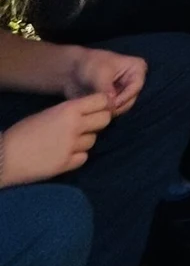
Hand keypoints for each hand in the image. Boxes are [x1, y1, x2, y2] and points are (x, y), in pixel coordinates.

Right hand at [0, 93, 114, 183]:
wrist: (4, 156)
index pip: (101, 100)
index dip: (103, 104)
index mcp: (68, 109)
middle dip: (99, 122)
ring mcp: (71, 146)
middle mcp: (74, 126)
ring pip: (93, 140)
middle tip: (88, 125)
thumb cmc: (22, 132)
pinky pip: (83, 157)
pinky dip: (77, 156)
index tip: (99, 107)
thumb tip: (90, 113)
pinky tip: (64, 154)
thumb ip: (70, 112)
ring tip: (67, 141)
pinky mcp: (66, 164)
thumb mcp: (48, 113)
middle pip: (105, 120)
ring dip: (84, 140)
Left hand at [65, 47, 147, 112]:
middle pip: (130, 100)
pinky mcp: (114, 101)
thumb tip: (111, 106)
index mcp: (137, 68)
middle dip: (116, 106)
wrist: (71, 69)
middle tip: (101, 110)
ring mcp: (124, 92)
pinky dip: (105, 113)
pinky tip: (94, 111)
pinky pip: (114, 111)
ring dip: (110, 111)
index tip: (109, 104)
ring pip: (122, 108)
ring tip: (95, 110)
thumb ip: (107, 90)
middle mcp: (133, 81)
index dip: (124, 97)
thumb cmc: (89, 65)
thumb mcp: (99, 75)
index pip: (136, 88)